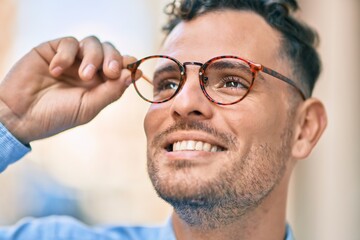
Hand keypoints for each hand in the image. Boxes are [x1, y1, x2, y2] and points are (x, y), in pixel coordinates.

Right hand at [0, 36, 135, 143]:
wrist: (20, 115)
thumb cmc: (57, 116)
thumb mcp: (89, 107)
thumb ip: (111, 91)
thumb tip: (133, 73)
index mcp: (101, 84)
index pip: (120, 66)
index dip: (128, 64)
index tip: (132, 68)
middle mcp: (89, 69)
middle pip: (110, 51)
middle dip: (113, 59)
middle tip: (110, 72)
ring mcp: (72, 59)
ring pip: (93, 43)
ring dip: (93, 57)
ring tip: (83, 75)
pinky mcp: (54, 50)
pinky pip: (69, 42)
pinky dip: (66, 55)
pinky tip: (55, 70)